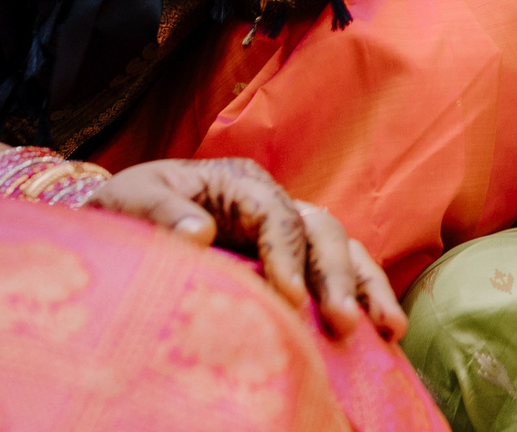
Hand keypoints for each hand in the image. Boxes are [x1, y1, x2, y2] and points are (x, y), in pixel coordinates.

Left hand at [89, 157, 405, 339]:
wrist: (127, 221)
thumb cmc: (128, 209)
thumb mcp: (131, 201)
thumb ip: (161, 213)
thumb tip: (198, 234)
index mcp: (240, 184)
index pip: (276, 214)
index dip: (286, 254)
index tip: (287, 298)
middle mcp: (273, 204)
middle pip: (320, 231)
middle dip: (337, 277)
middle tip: (341, 323)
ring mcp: (289, 232)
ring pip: (343, 249)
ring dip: (366, 286)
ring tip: (388, 329)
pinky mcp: (294, 263)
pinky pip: (339, 273)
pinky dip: (365, 296)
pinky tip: (385, 332)